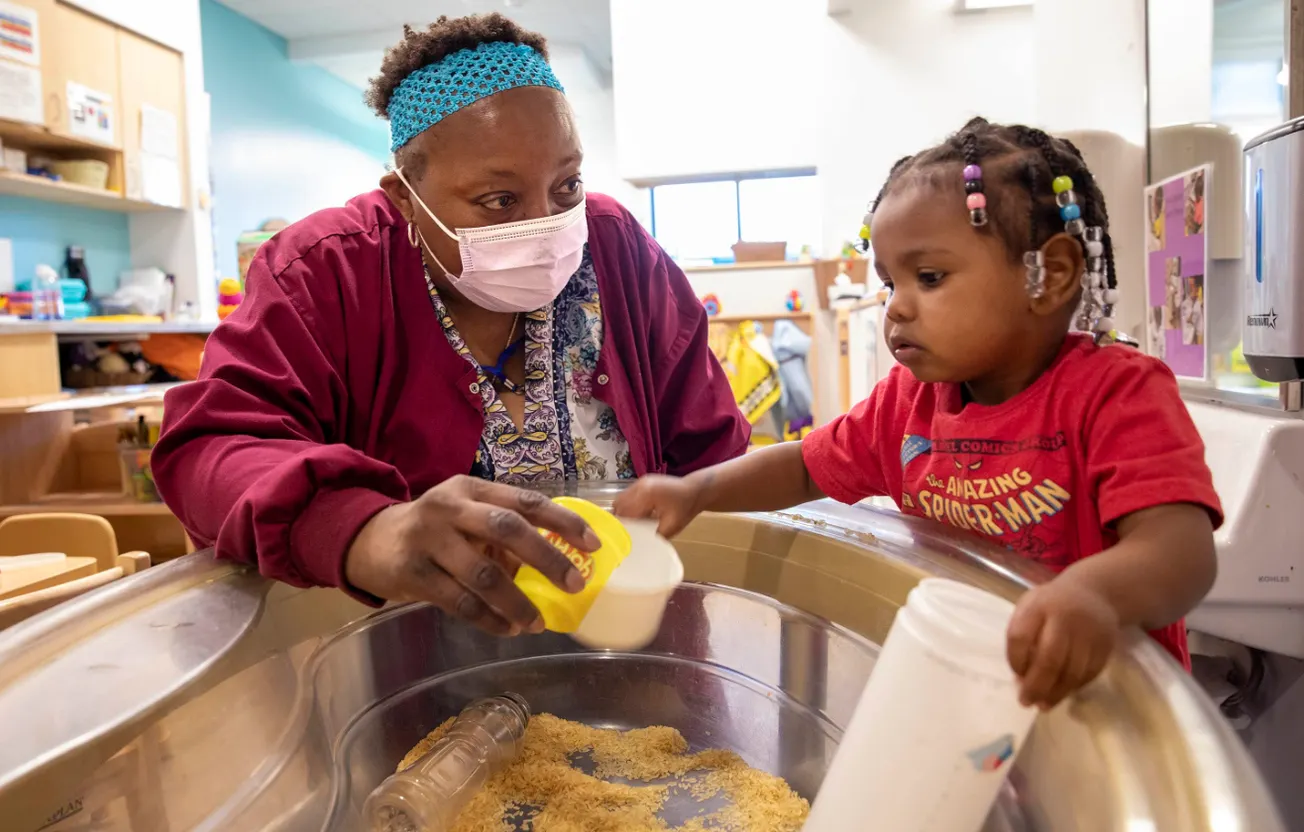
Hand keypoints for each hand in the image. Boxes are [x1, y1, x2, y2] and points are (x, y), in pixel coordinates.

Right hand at [344, 476, 597, 635]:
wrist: (370, 542)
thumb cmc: (436, 530)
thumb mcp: (466, 515)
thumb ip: (504, 530)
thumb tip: (560, 560)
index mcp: (472, 489)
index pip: (525, 500)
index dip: (562, 521)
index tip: (593, 544)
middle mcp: (450, 508)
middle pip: (507, 529)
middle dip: (547, 558)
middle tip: (575, 584)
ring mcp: (428, 540)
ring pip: (483, 574)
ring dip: (516, 602)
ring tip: (537, 622)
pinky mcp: (412, 574)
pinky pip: (459, 602)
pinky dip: (489, 619)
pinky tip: (508, 629)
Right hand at [611, 474, 706, 537]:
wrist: (696, 490)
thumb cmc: (685, 508)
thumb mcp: (671, 527)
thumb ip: (654, 535)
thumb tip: (639, 545)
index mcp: (646, 495)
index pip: (625, 512)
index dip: (622, 526)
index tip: (621, 539)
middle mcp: (640, 486)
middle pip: (619, 504)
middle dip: (620, 519)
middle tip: (623, 534)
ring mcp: (640, 482)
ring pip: (621, 499)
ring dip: (623, 512)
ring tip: (629, 526)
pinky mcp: (643, 482)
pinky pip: (628, 495)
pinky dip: (628, 506)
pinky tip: (637, 516)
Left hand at [1006, 575, 1119, 709]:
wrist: (1095, 593)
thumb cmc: (1051, 604)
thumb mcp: (1029, 606)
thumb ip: (1021, 635)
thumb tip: (1020, 678)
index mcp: (1039, 605)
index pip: (1020, 637)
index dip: (1015, 660)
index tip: (1016, 674)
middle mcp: (1065, 618)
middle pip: (1049, 659)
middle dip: (1036, 686)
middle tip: (1025, 702)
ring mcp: (1089, 633)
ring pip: (1072, 672)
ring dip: (1056, 693)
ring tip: (1042, 705)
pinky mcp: (1106, 646)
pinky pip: (1089, 674)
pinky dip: (1074, 688)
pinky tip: (1062, 694)